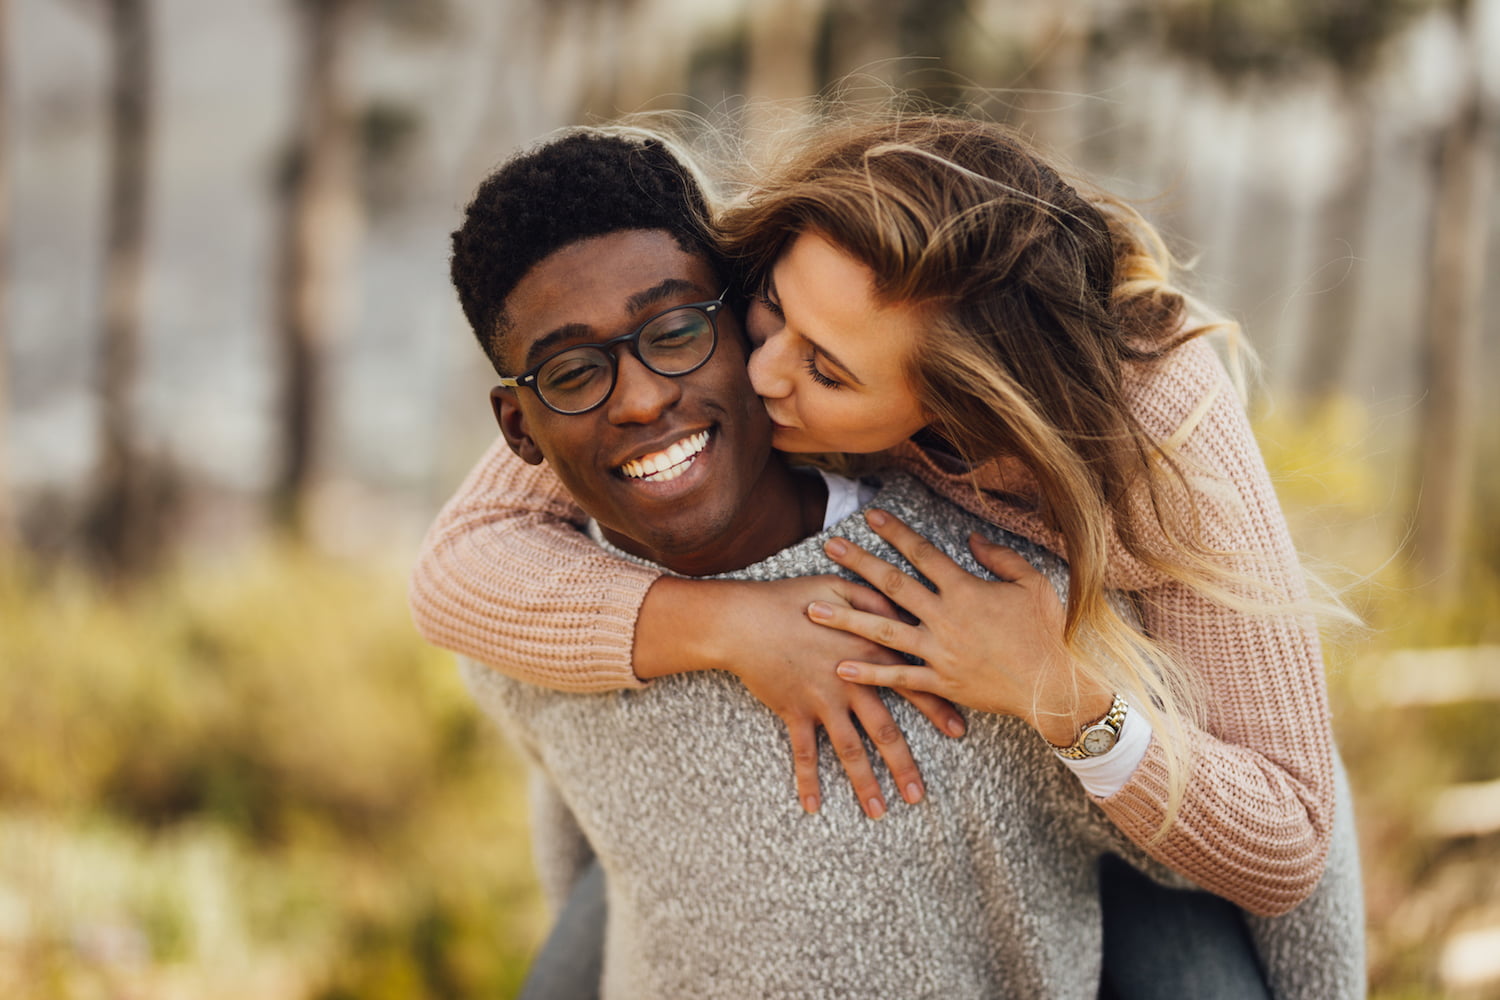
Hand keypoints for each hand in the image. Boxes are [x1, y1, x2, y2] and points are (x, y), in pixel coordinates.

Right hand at [706, 575, 967, 817]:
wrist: (744, 619)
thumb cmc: (791, 598)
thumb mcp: (841, 587)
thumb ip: (877, 601)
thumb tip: (905, 611)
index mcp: (867, 652)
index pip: (911, 683)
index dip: (937, 708)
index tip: (959, 732)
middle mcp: (850, 682)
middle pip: (884, 731)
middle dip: (904, 765)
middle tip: (919, 795)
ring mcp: (821, 700)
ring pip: (849, 749)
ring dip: (864, 783)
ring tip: (880, 812)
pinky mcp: (793, 710)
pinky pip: (802, 752)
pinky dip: (807, 779)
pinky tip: (813, 806)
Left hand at [808, 509, 1111, 745]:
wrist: (1053, 686)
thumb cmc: (1046, 632)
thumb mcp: (1032, 584)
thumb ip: (1000, 558)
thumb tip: (970, 538)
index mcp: (966, 590)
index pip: (922, 553)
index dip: (894, 532)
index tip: (869, 516)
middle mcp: (945, 618)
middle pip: (892, 585)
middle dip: (858, 563)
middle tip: (829, 547)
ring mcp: (939, 652)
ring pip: (883, 632)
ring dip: (846, 619)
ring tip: (813, 609)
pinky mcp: (940, 683)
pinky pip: (898, 678)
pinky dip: (869, 674)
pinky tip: (839, 667)